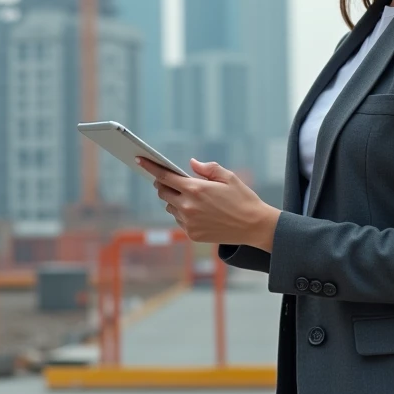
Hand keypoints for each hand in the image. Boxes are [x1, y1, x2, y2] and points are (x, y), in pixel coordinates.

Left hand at [136, 157, 279, 249]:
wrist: (254, 226)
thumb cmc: (242, 199)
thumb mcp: (228, 177)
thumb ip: (207, 168)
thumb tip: (191, 164)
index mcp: (196, 189)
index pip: (165, 176)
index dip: (150, 167)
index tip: (139, 159)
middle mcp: (188, 206)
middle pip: (163, 192)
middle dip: (163, 184)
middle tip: (171, 180)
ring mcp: (189, 222)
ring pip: (170, 207)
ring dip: (175, 200)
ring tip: (191, 197)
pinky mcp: (192, 234)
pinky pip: (179, 220)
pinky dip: (183, 214)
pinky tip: (198, 211)